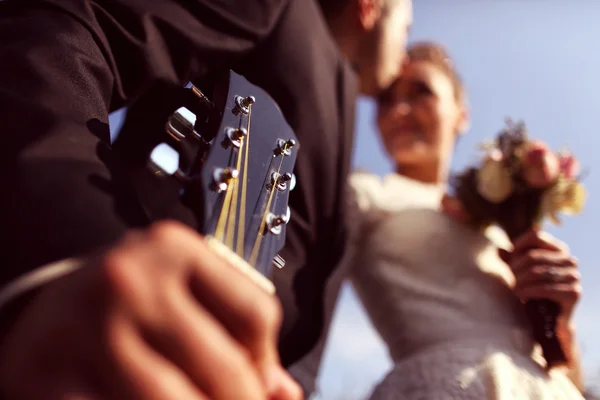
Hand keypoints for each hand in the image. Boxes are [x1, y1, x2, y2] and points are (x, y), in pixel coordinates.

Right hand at [0, 221, 300, 399]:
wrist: (44, 312)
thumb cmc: (130, 306)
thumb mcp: (184, 297)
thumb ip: (237, 335)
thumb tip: (286, 393)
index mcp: (174, 249)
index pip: (256, 314)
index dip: (266, 361)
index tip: (257, 379)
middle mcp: (131, 281)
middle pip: (227, 371)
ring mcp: (88, 330)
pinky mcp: (47, 377)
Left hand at [499, 229, 580, 322]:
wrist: (550, 320)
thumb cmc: (534, 292)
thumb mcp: (522, 273)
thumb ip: (512, 260)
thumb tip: (498, 250)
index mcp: (559, 249)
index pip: (536, 236)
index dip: (518, 245)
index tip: (508, 260)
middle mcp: (569, 260)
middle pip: (533, 256)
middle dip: (515, 268)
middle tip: (507, 280)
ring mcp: (574, 276)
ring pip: (536, 272)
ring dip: (519, 282)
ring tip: (512, 290)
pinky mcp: (573, 293)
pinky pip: (544, 288)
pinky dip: (528, 292)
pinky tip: (521, 297)